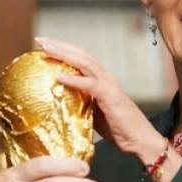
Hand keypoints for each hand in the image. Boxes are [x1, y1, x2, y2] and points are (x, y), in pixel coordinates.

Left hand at [36, 37, 164, 162]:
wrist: (141, 142)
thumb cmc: (119, 130)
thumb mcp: (93, 113)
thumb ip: (80, 103)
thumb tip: (58, 100)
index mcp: (101, 80)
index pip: (81, 58)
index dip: (63, 49)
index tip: (43, 45)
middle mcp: (106, 78)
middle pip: (81, 54)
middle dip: (60, 45)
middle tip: (40, 40)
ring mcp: (109, 86)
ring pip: (85, 63)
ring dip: (64, 55)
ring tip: (46, 50)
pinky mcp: (111, 98)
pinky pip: (90, 85)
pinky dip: (74, 80)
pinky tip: (59, 77)